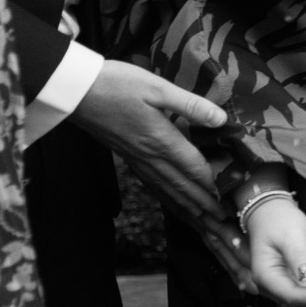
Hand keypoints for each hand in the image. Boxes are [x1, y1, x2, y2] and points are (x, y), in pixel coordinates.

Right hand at [70, 58, 226, 213]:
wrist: (74, 92)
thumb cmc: (115, 84)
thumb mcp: (157, 88)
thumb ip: (190, 105)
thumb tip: (221, 119)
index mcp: (161, 140)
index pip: (194, 169)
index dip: (214, 186)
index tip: (232, 201)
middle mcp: (149, 155)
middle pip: (181, 186)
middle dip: (204, 205)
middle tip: (224, 222)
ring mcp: (136, 159)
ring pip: (166, 189)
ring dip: (186, 206)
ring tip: (204, 221)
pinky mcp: (127, 156)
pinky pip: (152, 183)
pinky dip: (166, 197)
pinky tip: (172, 200)